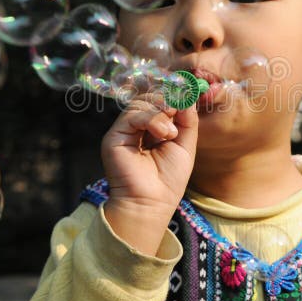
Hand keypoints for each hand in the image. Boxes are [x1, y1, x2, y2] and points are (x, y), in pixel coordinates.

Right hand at [100, 92, 197, 254]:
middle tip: (180, 113)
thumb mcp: (185, 145)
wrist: (151, 204)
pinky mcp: (114, 137)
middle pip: (148, 98)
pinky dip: (151, 119)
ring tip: (171, 134)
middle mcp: (135, 128)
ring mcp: (123, 131)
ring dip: (161, 112)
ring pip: (140, 103)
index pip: (159, 101)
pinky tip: (164, 134)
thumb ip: (187, 120)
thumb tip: (188, 96)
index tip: (188, 97)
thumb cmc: (168, 180)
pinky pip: (132, 115)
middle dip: (168, 102)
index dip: (173, 96)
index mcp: (151, 129)